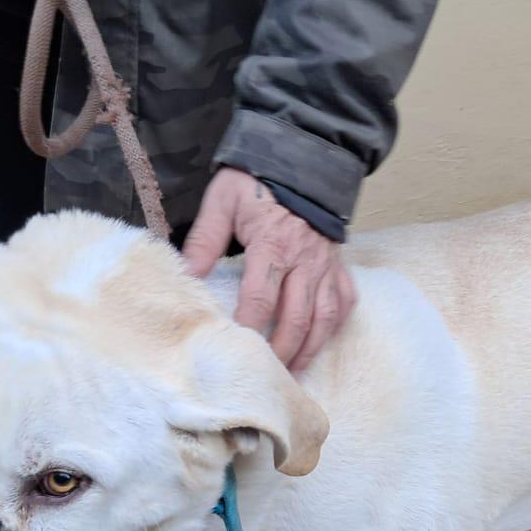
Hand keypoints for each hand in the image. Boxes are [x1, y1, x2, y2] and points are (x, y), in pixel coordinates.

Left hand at [182, 168, 355, 372]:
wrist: (300, 155)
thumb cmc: (255, 181)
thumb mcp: (222, 202)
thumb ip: (203, 241)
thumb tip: (186, 277)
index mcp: (274, 245)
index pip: (260, 299)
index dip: (247, 328)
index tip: (233, 350)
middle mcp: (305, 261)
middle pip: (296, 319)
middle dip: (280, 352)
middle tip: (264, 375)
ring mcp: (327, 266)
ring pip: (324, 319)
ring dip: (309, 349)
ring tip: (293, 372)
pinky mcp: (339, 266)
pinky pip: (344, 302)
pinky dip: (334, 326)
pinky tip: (320, 341)